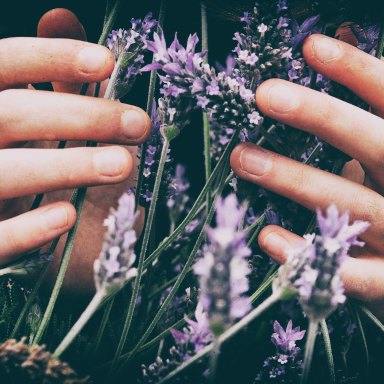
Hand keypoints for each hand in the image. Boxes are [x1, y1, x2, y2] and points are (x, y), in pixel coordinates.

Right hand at [0, 9, 149, 297]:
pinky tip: (66, 216)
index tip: (106, 61)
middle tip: (139, 124)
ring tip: (123, 164)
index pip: (2, 64)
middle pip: (10, 115)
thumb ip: (48, 73)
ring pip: (4, 172)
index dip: (49, 58)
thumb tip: (61, 15)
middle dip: (80, 117)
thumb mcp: (37, 115)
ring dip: (66, 165)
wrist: (4, 218)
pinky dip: (29, 228)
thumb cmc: (22, 158)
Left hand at [231, 34, 383, 318]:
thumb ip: (366, 105)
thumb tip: (340, 37)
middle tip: (263, 95)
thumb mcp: (383, 142)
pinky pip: (351, 272)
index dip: (358, 71)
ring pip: (350, 203)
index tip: (310, 47)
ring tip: (241, 157)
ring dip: (294, 179)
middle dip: (321, 116)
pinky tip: (268, 236)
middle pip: (373, 144)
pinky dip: (308, 255)